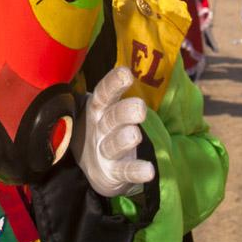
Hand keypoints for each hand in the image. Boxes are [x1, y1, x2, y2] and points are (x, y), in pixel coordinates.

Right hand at [72, 66, 154, 197]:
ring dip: (123, 140)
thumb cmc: (106, 127)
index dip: (113, 83)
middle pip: (110, 118)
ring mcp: (103, 151)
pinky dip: (135, 171)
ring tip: (135, 135)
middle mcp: (99, 128)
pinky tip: (148, 170)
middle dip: (124, 112)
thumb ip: (118, 92)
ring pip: (113, 145)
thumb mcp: (108, 108)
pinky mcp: (111, 172)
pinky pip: (123, 171)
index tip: (126, 73)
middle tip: (140, 108)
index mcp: (99, 109)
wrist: (94, 165)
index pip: (104, 93)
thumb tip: (137, 68)